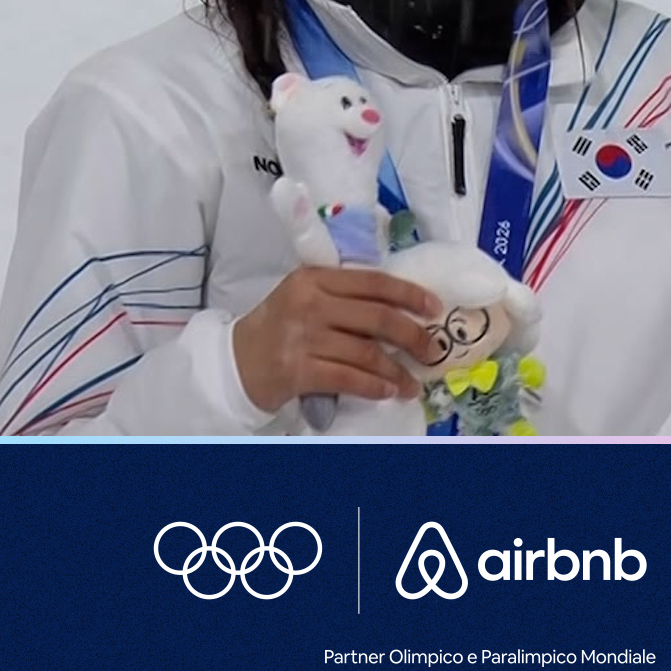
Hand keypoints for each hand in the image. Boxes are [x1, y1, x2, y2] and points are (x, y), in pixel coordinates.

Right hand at [232, 267, 442, 412]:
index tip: (434, 308)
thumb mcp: (305, 296)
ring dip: (397, 371)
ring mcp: (303, 338)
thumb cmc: (279, 326)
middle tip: (431, 350)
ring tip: (413, 383)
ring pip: (367, 354)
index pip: (373, 282)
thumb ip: (343, 295)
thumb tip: (402, 308)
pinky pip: (349, 379)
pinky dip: (374, 387)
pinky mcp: (298, 371)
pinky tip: (388, 391)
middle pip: (377, 318)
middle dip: (412, 336)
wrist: (236, 361)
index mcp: (314, 278)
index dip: (409, 295)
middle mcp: (309, 304)